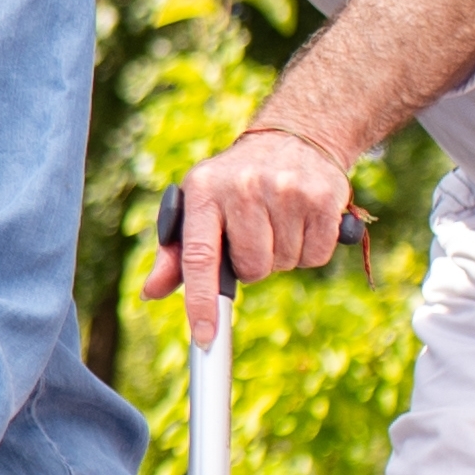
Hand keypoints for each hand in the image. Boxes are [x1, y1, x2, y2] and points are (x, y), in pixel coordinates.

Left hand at [169, 122, 364, 335]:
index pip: (198, 257)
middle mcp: (243, 188)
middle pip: (252, 268)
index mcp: (204, 191)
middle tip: (254, 234)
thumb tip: (151, 292)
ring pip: (284, 264)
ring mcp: (286, 190)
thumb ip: (175, 254)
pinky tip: (301, 222)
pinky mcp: (323, 198)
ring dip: (281, 256)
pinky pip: (315, 257)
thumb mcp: (198, 206)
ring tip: (277, 222)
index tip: (205, 335)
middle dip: (253, 264)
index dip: (201, 300)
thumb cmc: (233, 184)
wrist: (292, 139)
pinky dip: (309, 251)